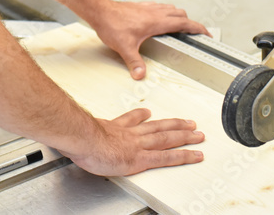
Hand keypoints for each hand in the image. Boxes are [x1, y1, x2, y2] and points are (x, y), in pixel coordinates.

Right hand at [67, 108, 204, 175]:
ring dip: (184, 135)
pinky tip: (193, 155)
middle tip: (188, 123)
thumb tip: (76, 132)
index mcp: (116, 127)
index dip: (141, 117)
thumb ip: (85, 130)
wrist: (84, 138)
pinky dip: (183, 155)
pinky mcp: (142, 158)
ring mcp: (139, 145)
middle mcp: (131, 134)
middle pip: (157, 127)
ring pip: (167, 138)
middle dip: (174, 124)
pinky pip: (167, 157)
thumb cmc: (80, 136)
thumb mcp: (82, 128)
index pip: (133, 120)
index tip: (148, 114)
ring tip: (197, 134)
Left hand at [91, 0, 209, 79]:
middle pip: (181, 15)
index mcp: (157, 22)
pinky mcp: (141, 6)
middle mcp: (156, 12)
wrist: (100, 10)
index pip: (185, 23)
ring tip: (178, 28)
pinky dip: (165, 13)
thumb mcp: (125, 48)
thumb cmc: (112, 24)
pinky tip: (158, 21)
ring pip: (171, 9)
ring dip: (178, 17)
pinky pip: (159, 7)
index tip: (206, 34)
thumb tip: (140, 75)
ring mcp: (149, 8)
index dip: (198, 28)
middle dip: (190, 24)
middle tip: (193, 33)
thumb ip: (134, 62)